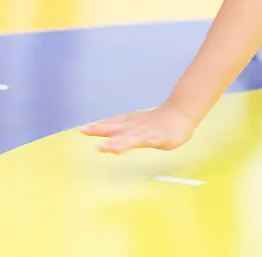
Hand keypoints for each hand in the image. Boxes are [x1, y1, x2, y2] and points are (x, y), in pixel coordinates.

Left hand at [80, 102, 195, 153]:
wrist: (178, 112)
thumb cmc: (155, 120)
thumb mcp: (133, 121)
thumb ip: (117, 125)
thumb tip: (98, 125)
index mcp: (128, 124)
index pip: (110, 125)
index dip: (97, 128)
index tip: (83, 130)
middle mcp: (135, 127)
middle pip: (118, 131)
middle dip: (106, 136)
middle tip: (94, 140)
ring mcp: (147, 132)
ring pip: (133, 138)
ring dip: (122, 143)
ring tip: (112, 148)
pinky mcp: (160, 137)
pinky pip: (153, 140)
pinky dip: (147, 141)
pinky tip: (144, 144)